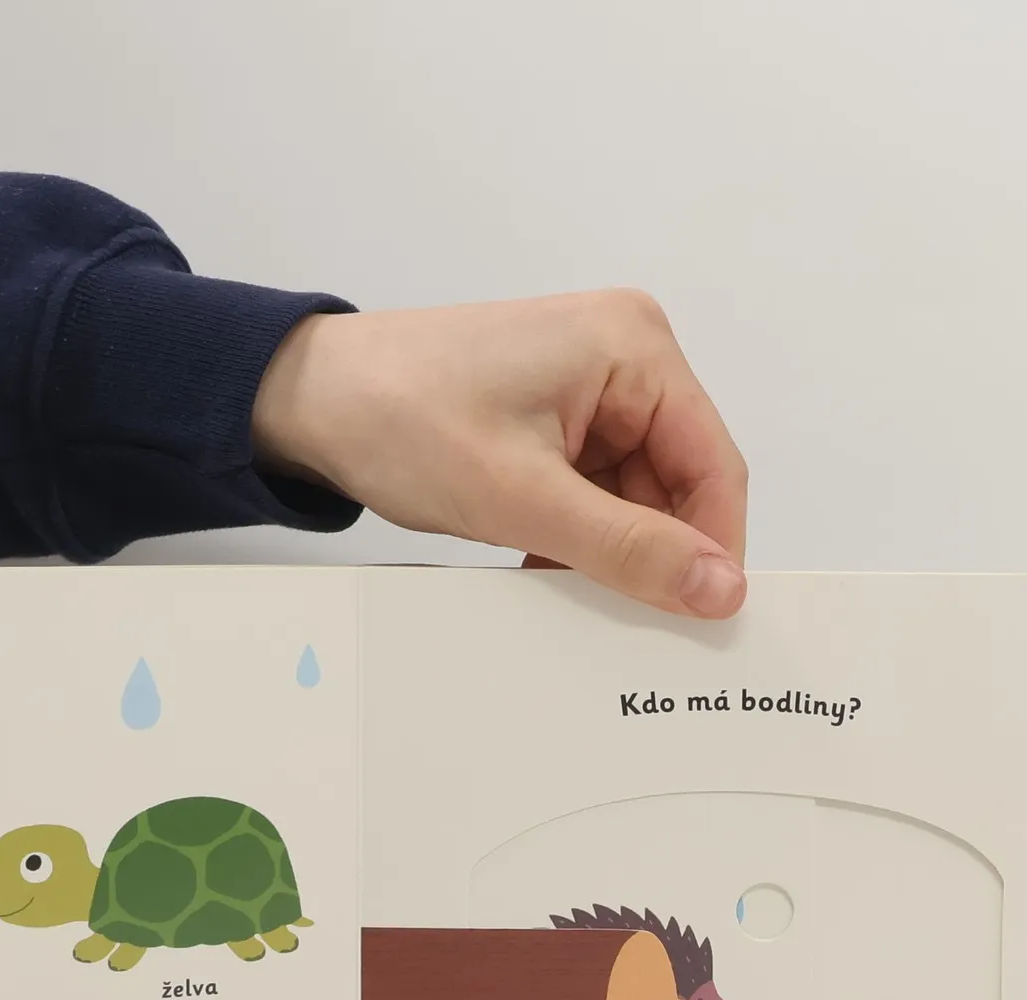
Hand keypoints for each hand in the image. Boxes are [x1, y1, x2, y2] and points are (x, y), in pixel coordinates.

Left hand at [252, 291, 747, 616]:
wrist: (308, 402)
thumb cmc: (400, 418)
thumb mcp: (522, 498)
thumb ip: (628, 547)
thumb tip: (718, 589)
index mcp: (634, 347)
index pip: (713, 465)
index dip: (713, 550)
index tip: (702, 623)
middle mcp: (623, 357)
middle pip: (677, 484)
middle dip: (652, 554)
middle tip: (628, 625)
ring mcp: (587, 390)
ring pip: (633, 499)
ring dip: (607, 552)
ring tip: (565, 588)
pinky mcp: (552, 421)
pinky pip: (593, 494)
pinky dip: (576, 539)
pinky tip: (544, 569)